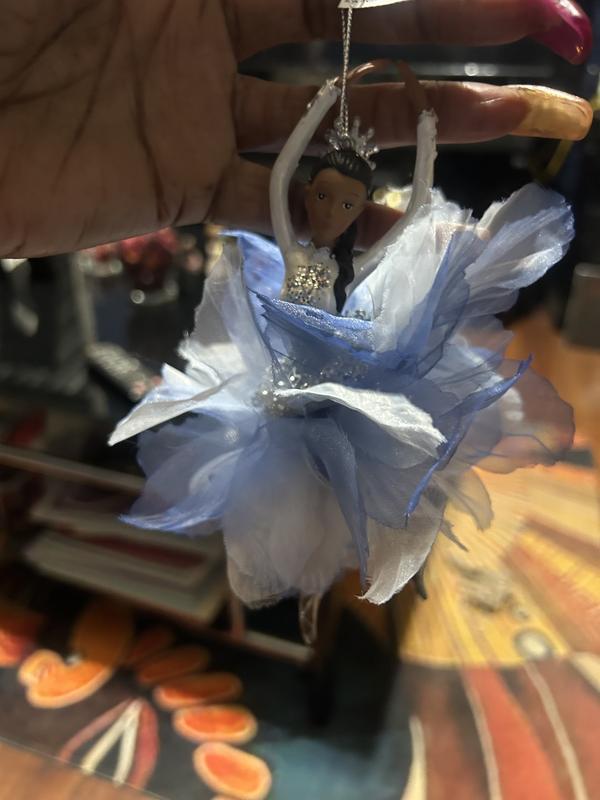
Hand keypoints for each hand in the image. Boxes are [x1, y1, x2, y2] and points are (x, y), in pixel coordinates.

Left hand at [0, 0, 592, 256]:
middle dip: (454, 45)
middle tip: (550, 54)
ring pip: (327, 124)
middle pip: (357, 41)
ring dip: (412, 130)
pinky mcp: (179, 186)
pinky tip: (365, 205)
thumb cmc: (7, 15)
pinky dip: (319, 206)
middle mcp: (215, 34)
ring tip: (494, 136)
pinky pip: (266, 199)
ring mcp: (202, 115)